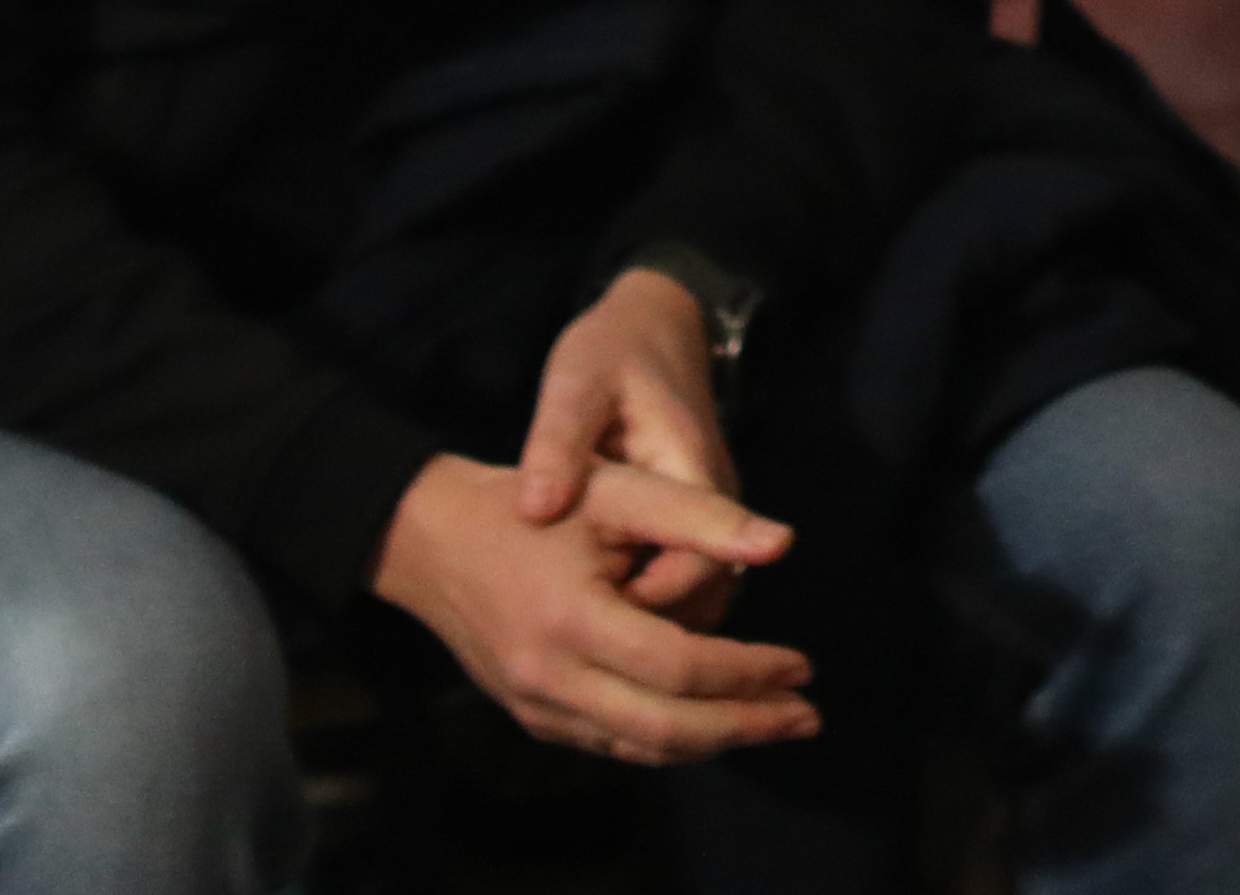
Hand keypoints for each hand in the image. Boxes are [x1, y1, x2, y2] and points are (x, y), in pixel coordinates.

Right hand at [380, 455, 821, 767]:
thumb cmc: (532, 504)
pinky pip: (611, 743)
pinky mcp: (531, 716)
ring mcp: (535, 707)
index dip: (750, 671)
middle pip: (668, 728)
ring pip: (642, 748)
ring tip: (774, 722)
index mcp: (573, 622)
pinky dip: (667, 737)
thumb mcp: (617, 491)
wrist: (431, 539)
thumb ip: (700, 516)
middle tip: (807, 716)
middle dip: (746, 726)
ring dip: (714, 742)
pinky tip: (710, 720)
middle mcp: (550, 679)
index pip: (681, 668)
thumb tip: (783, 544)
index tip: (802, 663)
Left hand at [515, 266, 779, 615]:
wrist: (654, 322)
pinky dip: (655, 605)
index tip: (592, 607)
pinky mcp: (696, 519)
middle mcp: (714, 498)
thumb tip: (534, 512)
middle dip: (655, 627)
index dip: (650, 600)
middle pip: (706, 593)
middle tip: (584, 641)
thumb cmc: (611, 351)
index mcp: (688, 469)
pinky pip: (688, 580)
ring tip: (590, 637)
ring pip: (702, 595)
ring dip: (658, 622)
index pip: (699, 563)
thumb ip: (558, 444)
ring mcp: (710, 512)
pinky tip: (602, 611)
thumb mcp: (575, 383)